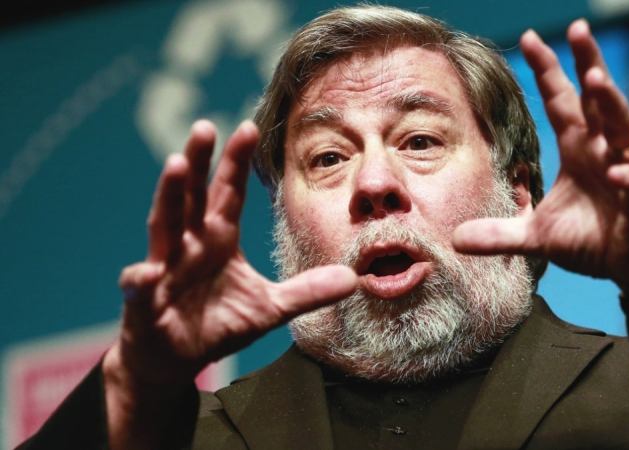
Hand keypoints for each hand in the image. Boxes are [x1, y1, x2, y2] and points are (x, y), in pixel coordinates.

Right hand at [110, 120, 356, 386]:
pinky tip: (142, 275)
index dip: (236, 162)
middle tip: (205, 127)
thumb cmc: (217, 323)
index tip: (248, 127)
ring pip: (165, 226)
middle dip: (198, 163)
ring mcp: (164, 268)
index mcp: (218, 239)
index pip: (228, 193)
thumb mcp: (270, 307)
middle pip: (193, 196)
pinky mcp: (145, 301)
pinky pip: (141, 289)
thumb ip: (307, 291)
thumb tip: (353, 278)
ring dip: (169, 196)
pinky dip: (140, 281)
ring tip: (176, 165)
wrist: (174, 357)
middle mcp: (189, 244)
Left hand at [454, 20, 628, 291]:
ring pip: (624, 129)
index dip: (548, 71)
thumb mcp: (537, 238)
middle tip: (578, 29)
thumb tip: (456, 238)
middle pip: (596, 100)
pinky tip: (619, 172)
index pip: (560, 101)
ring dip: (611, 105)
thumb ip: (499, 234)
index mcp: (578, 150)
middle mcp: (604, 151)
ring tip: (595, 80)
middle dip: (588, 63)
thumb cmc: (593, 240)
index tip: (529, 37)